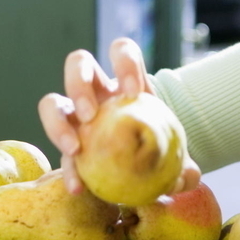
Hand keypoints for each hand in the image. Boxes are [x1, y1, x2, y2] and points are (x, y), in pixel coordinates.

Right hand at [38, 38, 201, 195]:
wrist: (144, 170)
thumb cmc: (160, 150)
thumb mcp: (175, 156)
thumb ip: (184, 166)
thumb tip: (189, 178)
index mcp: (127, 83)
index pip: (122, 51)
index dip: (125, 63)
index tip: (133, 92)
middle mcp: (97, 91)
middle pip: (78, 63)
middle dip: (79, 84)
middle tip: (91, 115)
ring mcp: (76, 114)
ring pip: (51, 102)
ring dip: (58, 121)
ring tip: (75, 148)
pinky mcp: (67, 143)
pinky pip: (57, 151)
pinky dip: (67, 171)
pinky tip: (79, 188)